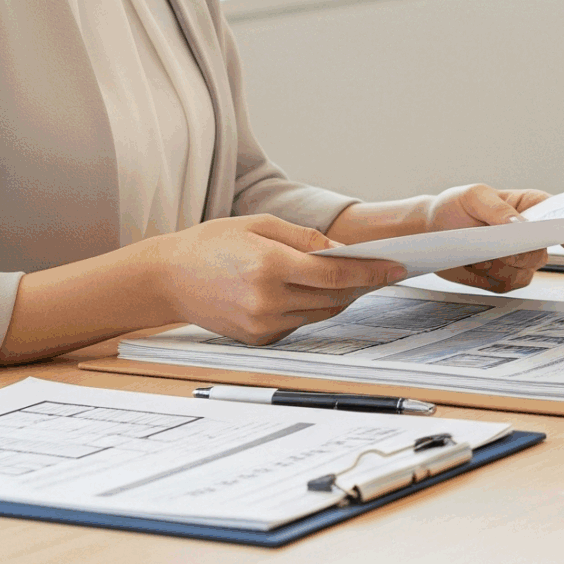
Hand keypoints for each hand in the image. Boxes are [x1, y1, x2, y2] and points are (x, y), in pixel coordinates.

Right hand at [147, 214, 407, 345]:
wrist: (167, 277)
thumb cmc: (212, 243)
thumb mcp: (260, 224)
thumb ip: (305, 238)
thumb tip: (341, 252)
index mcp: (270, 266)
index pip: (336, 273)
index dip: (371, 271)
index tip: (396, 268)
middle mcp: (267, 300)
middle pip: (333, 296)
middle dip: (360, 283)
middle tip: (380, 269)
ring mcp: (262, 324)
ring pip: (320, 313)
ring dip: (339, 297)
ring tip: (351, 279)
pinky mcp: (257, 338)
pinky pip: (299, 323)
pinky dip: (311, 308)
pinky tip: (310, 292)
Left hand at [423, 184, 563, 293]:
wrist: (432, 233)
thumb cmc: (455, 207)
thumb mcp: (473, 197)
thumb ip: (498, 210)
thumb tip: (520, 224)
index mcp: (529, 206)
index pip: (557, 215)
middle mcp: (529, 234)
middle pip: (543, 251)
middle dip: (523, 254)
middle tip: (502, 249)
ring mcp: (519, 258)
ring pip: (526, 272)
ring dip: (501, 267)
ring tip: (478, 254)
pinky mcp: (503, 277)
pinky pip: (508, 285)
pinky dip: (491, 278)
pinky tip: (475, 265)